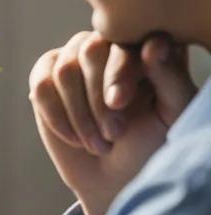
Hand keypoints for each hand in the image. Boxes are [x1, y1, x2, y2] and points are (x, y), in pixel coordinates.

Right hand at [28, 31, 195, 214]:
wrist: (115, 177)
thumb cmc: (151, 144)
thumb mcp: (172, 113)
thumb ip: (170, 76)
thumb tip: (152, 45)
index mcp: (146, 46)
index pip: (128, 37)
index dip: (120, 69)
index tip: (119, 102)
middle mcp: (110, 45)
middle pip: (91, 49)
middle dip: (96, 98)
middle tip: (113, 133)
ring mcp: (76, 58)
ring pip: (64, 70)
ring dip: (79, 114)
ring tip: (98, 143)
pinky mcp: (47, 78)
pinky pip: (41, 86)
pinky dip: (55, 117)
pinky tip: (74, 139)